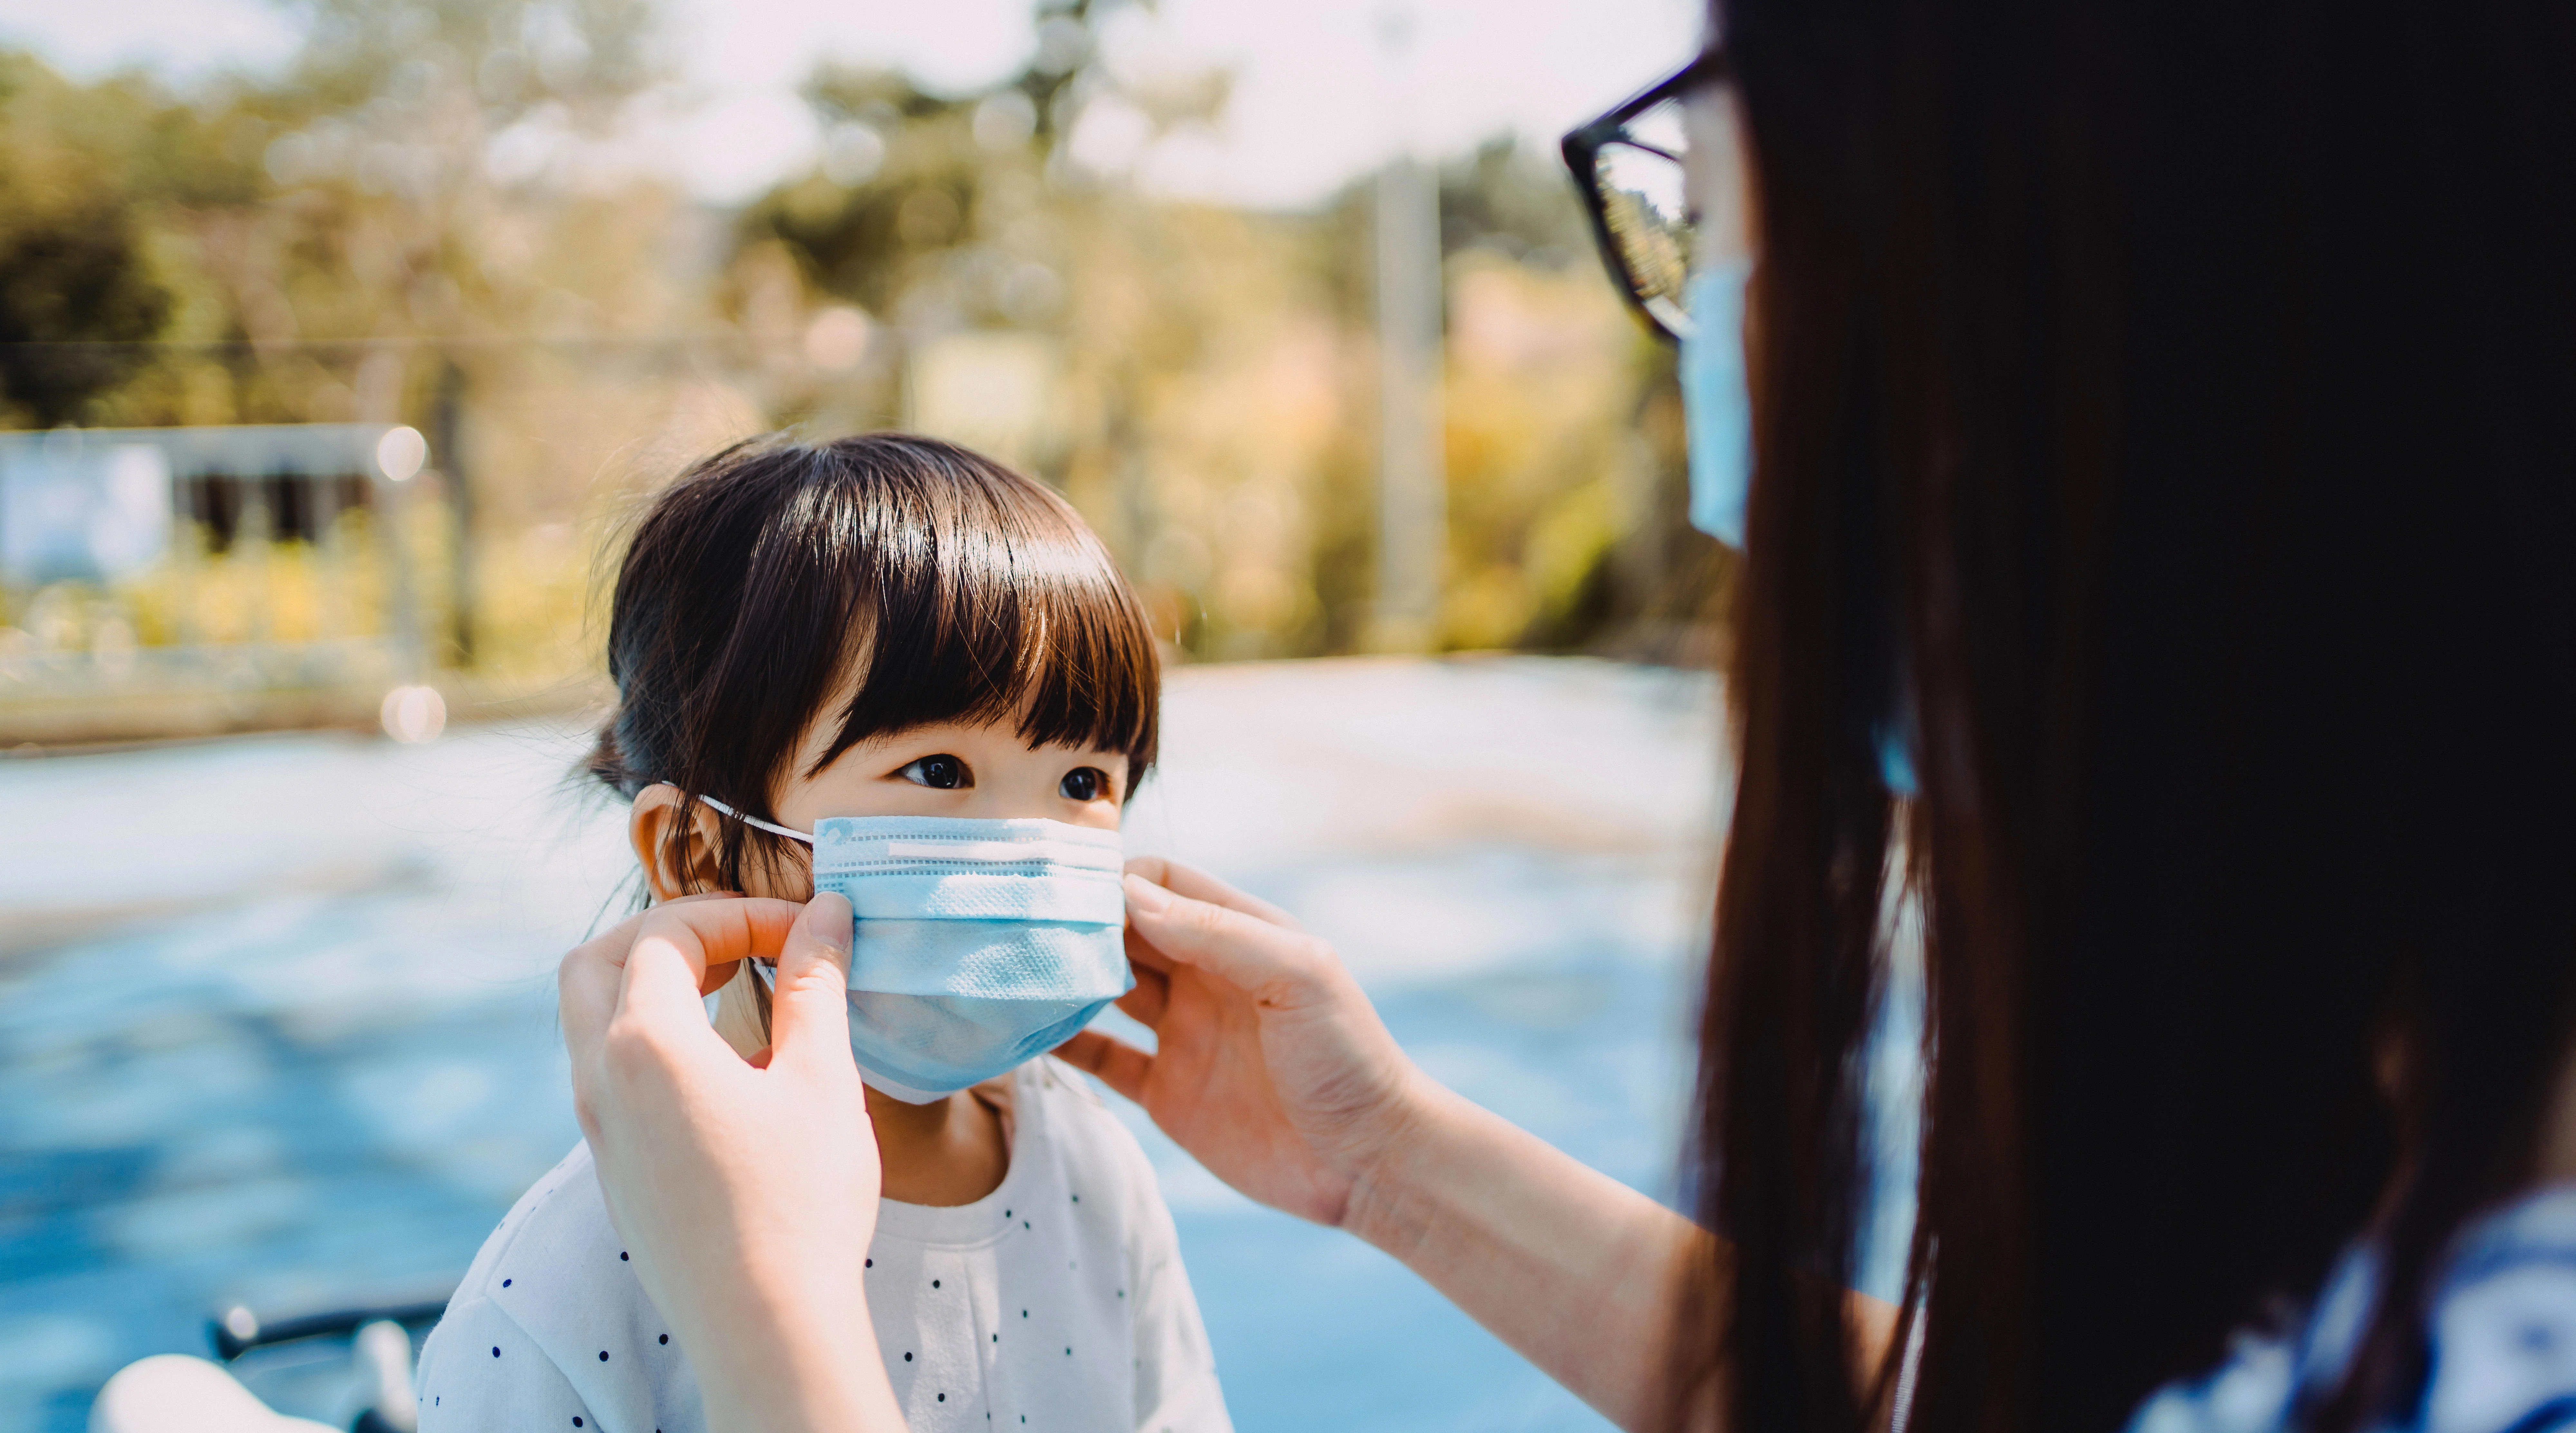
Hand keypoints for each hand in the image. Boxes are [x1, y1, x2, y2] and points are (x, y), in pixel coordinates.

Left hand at [558, 892, 907, 1432]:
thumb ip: (816, 984)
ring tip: (730, 992)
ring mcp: (599, 1130)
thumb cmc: (799, 1203)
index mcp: (644, 1044)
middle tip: (740, 942)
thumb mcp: (822, 1077)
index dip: (740, 914)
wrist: (765, 1328)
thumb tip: (826, 915)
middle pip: (596, 962)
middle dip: (666, 933)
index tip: (804, 932)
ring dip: (652, 986)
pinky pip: (607, 1075)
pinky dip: (650, 1041)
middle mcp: (600, 1080)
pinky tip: (720, 1068)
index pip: (670, 933)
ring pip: (592, 1020)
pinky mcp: (614, 1170)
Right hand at [1055, 858, 1431, 1228]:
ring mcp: (1184, 1034)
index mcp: (1239, 935)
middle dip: (1078, 925)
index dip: (1116, 880)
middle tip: (1020, 927)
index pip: (1162, 881)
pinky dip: (1061, 1044)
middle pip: (1124, 932)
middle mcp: (1206, 976)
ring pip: (1104, 990)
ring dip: (1062, 980)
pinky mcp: (1168, 1092)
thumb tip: (1131, 893)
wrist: (1369, 1163)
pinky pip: (1102, 1058)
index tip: (1067, 890)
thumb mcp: (1297, 975)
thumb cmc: (1348, 1057)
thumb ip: (1217, 931)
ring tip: (1009, 973)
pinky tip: (1020, 1033)